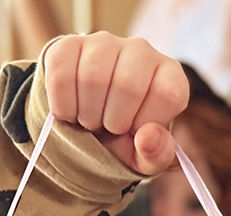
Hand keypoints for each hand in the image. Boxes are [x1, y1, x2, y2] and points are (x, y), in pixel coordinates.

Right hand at [43, 33, 189, 175]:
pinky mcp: (69, 45)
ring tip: (90, 119)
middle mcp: (141, 51)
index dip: (146, 122)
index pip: (167, 94)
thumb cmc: (123, 141)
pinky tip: (71, 111)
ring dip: (87, 114)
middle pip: (127, 85)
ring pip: (92, 77)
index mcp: (169, 76)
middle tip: (107, 127)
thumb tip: (147, 138)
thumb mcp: (145, 158)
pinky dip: (62, 106)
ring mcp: (104, 43)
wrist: (87, 128)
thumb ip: (156, 154)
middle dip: (113, 121)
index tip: (134, 130)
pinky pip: (61, 76)